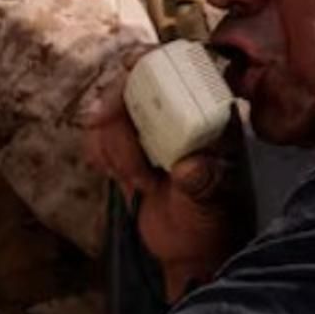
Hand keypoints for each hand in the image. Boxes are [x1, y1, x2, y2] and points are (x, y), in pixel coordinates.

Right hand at [86, 48, 252, 301]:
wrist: (192, 251)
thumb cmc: (214, 223)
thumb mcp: (213, 204)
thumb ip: (202, 183)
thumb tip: (190, 166)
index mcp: (209, 116)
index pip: (179, 70)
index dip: (150, 62)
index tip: (128, 69)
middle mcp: (180, 114)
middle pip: (135, 83)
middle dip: (119, 113)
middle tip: (117, 146)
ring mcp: (151, 129)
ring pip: (113, 113)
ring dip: (115, 147)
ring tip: (139, 183)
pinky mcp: (128, 146)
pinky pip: (100, 135)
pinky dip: (100, 152)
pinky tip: (117, 176)